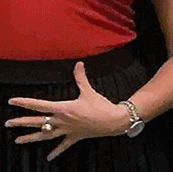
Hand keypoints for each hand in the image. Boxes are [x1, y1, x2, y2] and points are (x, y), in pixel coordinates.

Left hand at [5, 62, 130, 160]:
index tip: (12, 101)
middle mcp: (61, 121)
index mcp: (63, 108)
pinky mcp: (74, 137)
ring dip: (31, 138)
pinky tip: (48, 158)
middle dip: (21, 122)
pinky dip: (56, 151)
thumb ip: (81, 78)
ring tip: (18, 141)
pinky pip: (63, 145)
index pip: (39, 105)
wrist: (113, 121)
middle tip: (8, 123)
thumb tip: (79, 64)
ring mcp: (67, 130)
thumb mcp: (89, 91)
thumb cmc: (100, 105)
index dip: (24, 102)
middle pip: (37, 122)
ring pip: (45, 135)